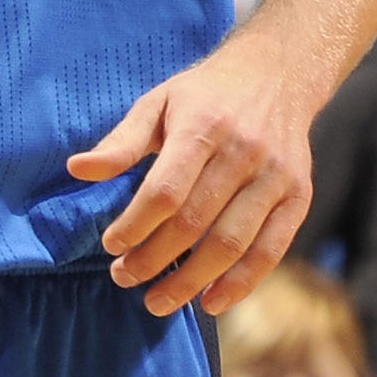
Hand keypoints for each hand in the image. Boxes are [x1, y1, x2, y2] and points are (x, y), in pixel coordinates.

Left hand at [68, 37, 317, 315]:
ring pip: (233, 243)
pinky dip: (243, 282)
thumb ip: (120, 142)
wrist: (276, 74)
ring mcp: (276, 178)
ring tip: (158, 301)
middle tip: (124, 279)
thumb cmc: (203, 95)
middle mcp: (244, 154)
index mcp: (202, 128)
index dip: (136, 226)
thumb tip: (76, 169)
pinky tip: (212, 302)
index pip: (165, 191)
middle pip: (196, 223)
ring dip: (194, 280)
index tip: (111, 247)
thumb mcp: (156, 103)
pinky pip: (272, 249)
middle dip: (156, 258)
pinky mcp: (300, 196)